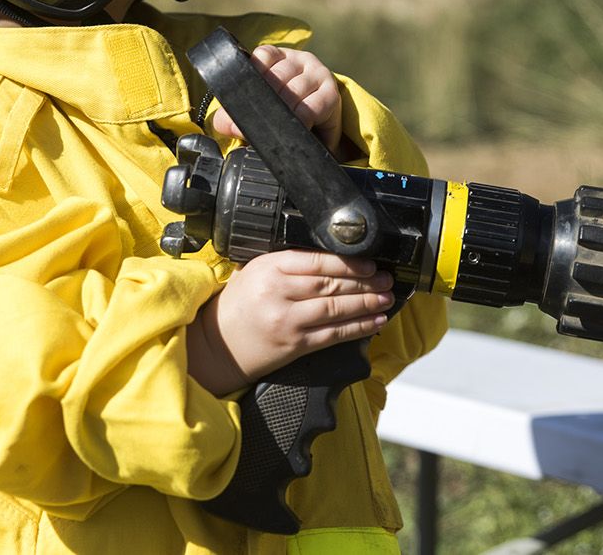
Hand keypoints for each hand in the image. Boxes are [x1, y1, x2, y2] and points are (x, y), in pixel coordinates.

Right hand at [186, 250, 393, 395]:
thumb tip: (330, 256)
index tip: (370, 262)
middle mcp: (278, 292)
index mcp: (268, 268)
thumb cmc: (237, 305)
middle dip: (365, 281)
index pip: (316, 261)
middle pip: (331, 284)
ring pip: (336, 308)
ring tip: (386, 297)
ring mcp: (287, 320)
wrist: (215, 346)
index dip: (348, 262)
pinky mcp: (294, 345)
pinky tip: (375, 321)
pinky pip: (333, 334)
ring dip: (367, 303)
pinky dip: (358, 327)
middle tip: (386, 278)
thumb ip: (286, 263)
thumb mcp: (253, 271)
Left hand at [211, 45, 343, 152]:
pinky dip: (299, 120)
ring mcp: (318, 74)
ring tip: (274, 129)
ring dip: (280, 113)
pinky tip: (295, 128)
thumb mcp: (260, 108)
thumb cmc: (286, 112)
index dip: (251, 76)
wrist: (320, 131)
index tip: (243, 98)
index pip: (263, 56)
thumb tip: (223, 123)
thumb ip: (236, 113)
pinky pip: (311, 107)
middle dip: (262, 104)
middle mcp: (300, 60)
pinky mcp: (331, 93)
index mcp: (279, 57)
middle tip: (250, 125)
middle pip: (276, 77)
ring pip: (293, 92)